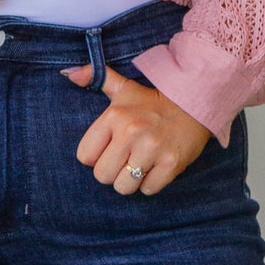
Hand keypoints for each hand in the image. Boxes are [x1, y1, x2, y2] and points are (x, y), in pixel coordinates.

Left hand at [62, 62, 209, 193]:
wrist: (195, 103)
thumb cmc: (152, 101)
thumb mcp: (123, 88)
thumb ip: (96, 78)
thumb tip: (69, 74)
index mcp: (114, 116)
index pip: (85, 156)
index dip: (96, 156)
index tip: (110, 148)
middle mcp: (131, 132)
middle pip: (102, 175)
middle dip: (113, 171)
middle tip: (127, 158)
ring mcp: (152, 149)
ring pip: (124, 187)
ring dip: (131, 181)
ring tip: (141, 164)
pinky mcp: (171, 164)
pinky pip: (148, 190)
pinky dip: (151, 183)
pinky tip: (157, 167)